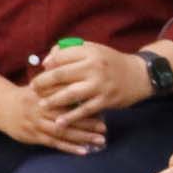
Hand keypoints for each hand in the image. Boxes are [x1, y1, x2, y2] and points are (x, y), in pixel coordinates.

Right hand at [0, 75, 95, 154]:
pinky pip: (53, 143)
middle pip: (66, 117)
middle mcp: (39, 109)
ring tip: (100, 141)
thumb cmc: (27, 95)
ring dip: (82, 138)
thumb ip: (57, 83)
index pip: (65, 98)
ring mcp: (35, 124)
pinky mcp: (33, 136)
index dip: (83, 103)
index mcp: (43, 94)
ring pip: (61, 132)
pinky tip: (84, 151)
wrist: (0, 106)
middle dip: (87, 123)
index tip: (100, 106)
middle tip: (105, 127)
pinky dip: (69, 148)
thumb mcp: (39, 85)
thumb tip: (79, 78)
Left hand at [27, 41, 149, 118]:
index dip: (47, 65)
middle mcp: (94, 67)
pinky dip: (71, 117)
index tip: (40, 72)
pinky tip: (60, 122)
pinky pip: (84, 110)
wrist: (139, 75)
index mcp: (89, 52)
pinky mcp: (106, 100)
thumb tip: (47, 63)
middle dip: (43, 83)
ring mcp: (100, 85)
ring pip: (70, 94)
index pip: (60, 58)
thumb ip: (70, 52)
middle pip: (60, 75)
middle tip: (33, 88)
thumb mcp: (93, 50)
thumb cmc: (111, 62)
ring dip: (53, 100)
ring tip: (41, 104)